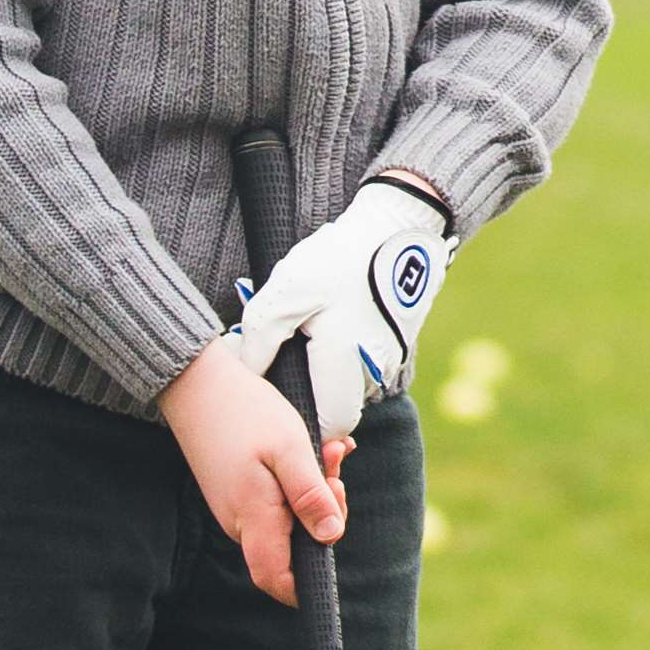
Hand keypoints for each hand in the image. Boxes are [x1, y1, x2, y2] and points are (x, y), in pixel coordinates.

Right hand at [161, 338, 345, 607]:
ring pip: (288, 520)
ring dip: (316, 490)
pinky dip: (300, 481)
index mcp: (253, 518)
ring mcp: (236, 508)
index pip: (277, 580)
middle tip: (335, 468)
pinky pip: (277, 501)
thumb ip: (310, 496)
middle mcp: (240, 522)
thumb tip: (330, 537)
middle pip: (292, 548)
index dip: (307, 583)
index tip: (332, 539)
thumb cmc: (246, 412)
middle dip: (326, 513)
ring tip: (327, 449)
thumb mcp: (290, 450)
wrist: (197, 383)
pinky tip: (313, 451)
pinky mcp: (237, 492)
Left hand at [235, 179, 456, 441]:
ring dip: (332, 372)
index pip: (330, 425)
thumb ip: (260, 340)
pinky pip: (368, 361)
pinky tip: (333, 321)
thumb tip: (248, 373)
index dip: (307, 424)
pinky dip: (349, 352)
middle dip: (314, 395)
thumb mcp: (286, 292)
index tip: (283, 402)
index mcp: (345, 364)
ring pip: (355, 384)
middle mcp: (375, 369)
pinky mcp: (400, 339)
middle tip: (288, 365)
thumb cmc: (339, 258)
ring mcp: (393, 355)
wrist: (399, 224)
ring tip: (310, 335)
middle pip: (341, 407)